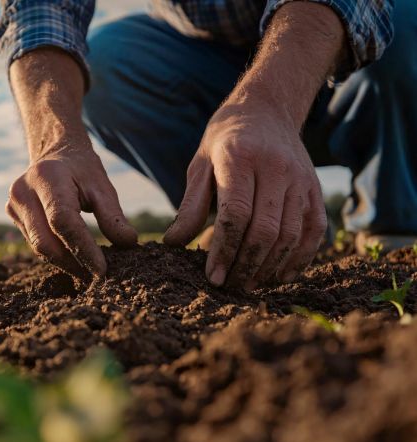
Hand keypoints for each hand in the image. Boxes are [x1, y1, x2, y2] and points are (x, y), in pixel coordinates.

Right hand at [6, 148, 137, 276]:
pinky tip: (74, 259)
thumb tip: (128, 243)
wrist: (54, 153)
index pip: (63, 221)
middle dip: (72, 262)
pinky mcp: (12, 216)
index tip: (102, 269)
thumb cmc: (81, 170)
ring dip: (65, 262)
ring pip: (39, 247)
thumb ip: (113, 215)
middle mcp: (23, 191)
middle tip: (97, 276)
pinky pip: (35, 243)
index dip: (83, 248)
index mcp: (47, 177)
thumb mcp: (102, 186)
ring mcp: (13, 204)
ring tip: (88, 270)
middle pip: (45, 240)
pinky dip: (56, 254)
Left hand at [164, 98, 326, 289]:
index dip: (224, 251)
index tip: (212, 277)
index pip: (236, 215)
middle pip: (266, 230)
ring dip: (270, 267)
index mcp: (241, 159)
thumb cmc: (224, 141)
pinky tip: (279, 275)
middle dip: (246, 266)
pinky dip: (299, 258)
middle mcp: (276, 168)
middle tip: (229, 287)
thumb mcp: (199, 166)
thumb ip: (190, 206)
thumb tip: (173, 244)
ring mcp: (300, 179)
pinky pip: (314, 231)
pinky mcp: (314, 189)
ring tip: (248, 285)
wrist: (266, 110)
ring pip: (291, 235)